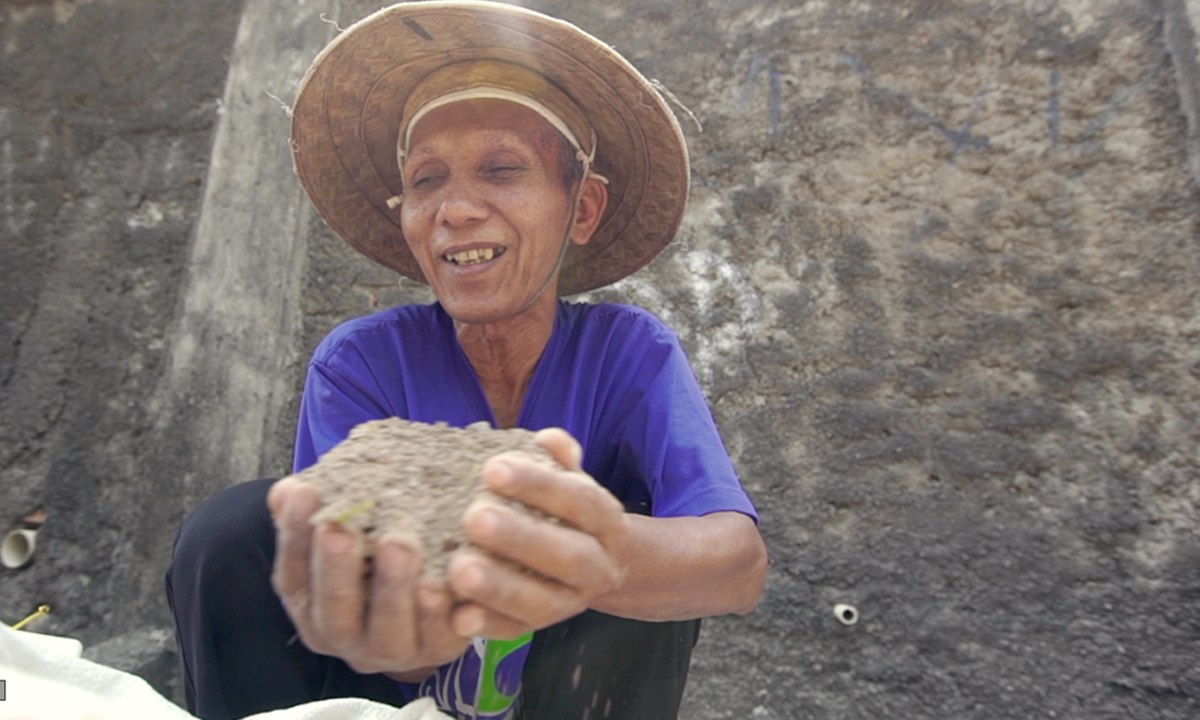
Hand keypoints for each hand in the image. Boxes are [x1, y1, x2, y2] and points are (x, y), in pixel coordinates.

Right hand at [267, 477, 470, 675]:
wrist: (441, 595)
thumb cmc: (381, 552)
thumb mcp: (351, 529)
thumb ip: (322, 511)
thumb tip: (286, 492)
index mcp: (314, 607)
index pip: (294, 577)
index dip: (295, 536)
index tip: (304, 494)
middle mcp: (348, 638)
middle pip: (334, 615)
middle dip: (337, 571)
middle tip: (344, 529)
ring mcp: (393, 652)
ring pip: (388, 635)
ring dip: (392, 590)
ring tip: (399, 545)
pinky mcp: (440, 650)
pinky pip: (439, 639)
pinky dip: (441, 614)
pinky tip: (442, 582)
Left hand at [446, 428, 629, 638]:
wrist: (592, 565)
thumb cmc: (566, 513)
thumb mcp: (570, 482)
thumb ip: (561, 460)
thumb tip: (548, 439)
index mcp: (607, 523)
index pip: (580, 501)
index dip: (540, 485)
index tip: (492, 468)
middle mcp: (598, 567)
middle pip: (567, 556)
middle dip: (520, 538)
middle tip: (474, 518)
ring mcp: (571, 603)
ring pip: (543, 603)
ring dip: (500, 587)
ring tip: (459, 569)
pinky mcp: (541, 629)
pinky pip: (516, 633)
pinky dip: (487, 625)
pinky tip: (459, 616)